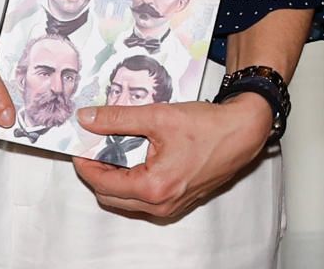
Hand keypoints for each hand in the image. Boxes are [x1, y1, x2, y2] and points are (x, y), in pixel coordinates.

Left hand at [72, 94, 272, 218]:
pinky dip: (134, 179)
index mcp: (154, 187)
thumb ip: (118, 118)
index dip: (85, 162)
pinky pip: (144, 197)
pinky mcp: (178, 201)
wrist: (243, 132)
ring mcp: (170, 206)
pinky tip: (137, 154)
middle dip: (98, 171)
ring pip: (126, 198)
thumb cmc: (210, 127)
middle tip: (95, 144)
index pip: (102, 182)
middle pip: (110, 196)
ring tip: (117, 146)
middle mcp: (161, 204)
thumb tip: (89, 119)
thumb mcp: (158, 116)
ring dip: (116, 176)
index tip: (81, 144)